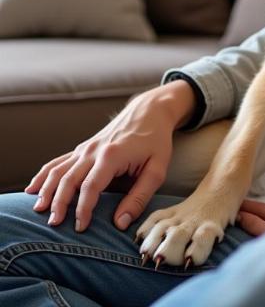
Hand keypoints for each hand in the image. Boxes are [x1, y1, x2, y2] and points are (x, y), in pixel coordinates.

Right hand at [25, 79, 196, 232]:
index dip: (83, 209)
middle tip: (54, 225)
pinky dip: (44, 175)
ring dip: (46, 190)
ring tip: (38, 211)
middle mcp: (93, 150)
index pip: (90, 187)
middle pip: (68, 179)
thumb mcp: (157, 169)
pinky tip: (32, 189)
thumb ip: (140, 196)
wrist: (150, 111)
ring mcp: (85, 147)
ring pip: (58, 170)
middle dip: (59, 203)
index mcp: (112, 155)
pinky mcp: (83, 147)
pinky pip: (58, 161)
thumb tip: (120, 223)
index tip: (81, 228)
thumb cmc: (156, 140)